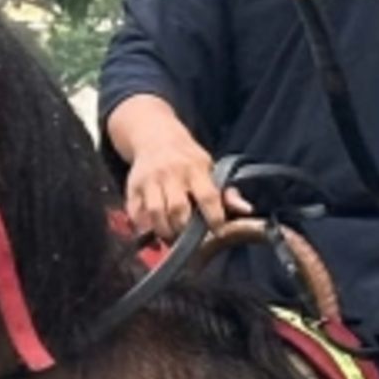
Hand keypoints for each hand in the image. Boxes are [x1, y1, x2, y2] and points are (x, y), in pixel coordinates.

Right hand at [117, 108, 241, 242]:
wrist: (155, 138)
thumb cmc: (188, 160)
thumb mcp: (212, 169)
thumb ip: (227, 193)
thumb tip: (247, 210)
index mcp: (196, 169)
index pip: (207, 196)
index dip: (214, 217)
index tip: (218, 232)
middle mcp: (171, 174)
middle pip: (177, 208)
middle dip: (184, 229)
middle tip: (189, 240)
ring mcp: (149, 180)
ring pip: (155, 212)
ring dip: (164, 231)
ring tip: (171, 238)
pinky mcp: (132, 187)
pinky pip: (135, 212)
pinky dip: (142, 227)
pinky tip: (152, 233)